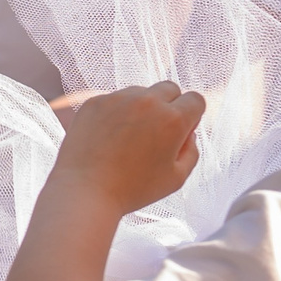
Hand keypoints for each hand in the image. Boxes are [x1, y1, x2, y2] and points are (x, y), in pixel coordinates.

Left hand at [50, 82, 205, 213]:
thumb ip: (191, 150)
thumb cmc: (132, 189)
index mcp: (173, 119)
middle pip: (170, 88)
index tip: (180, 131)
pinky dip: (116, 113)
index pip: (196, 99)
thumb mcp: (177, 178)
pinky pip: (114, 100)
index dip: (192, 116)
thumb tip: (188, 133)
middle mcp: (147, 102)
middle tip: (156, 133)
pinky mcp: (95, 102)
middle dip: (169, 106)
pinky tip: (108, 138)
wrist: (85, 191)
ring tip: (128, 139)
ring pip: (140, 92)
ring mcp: (118, 99)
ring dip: (141, 108)